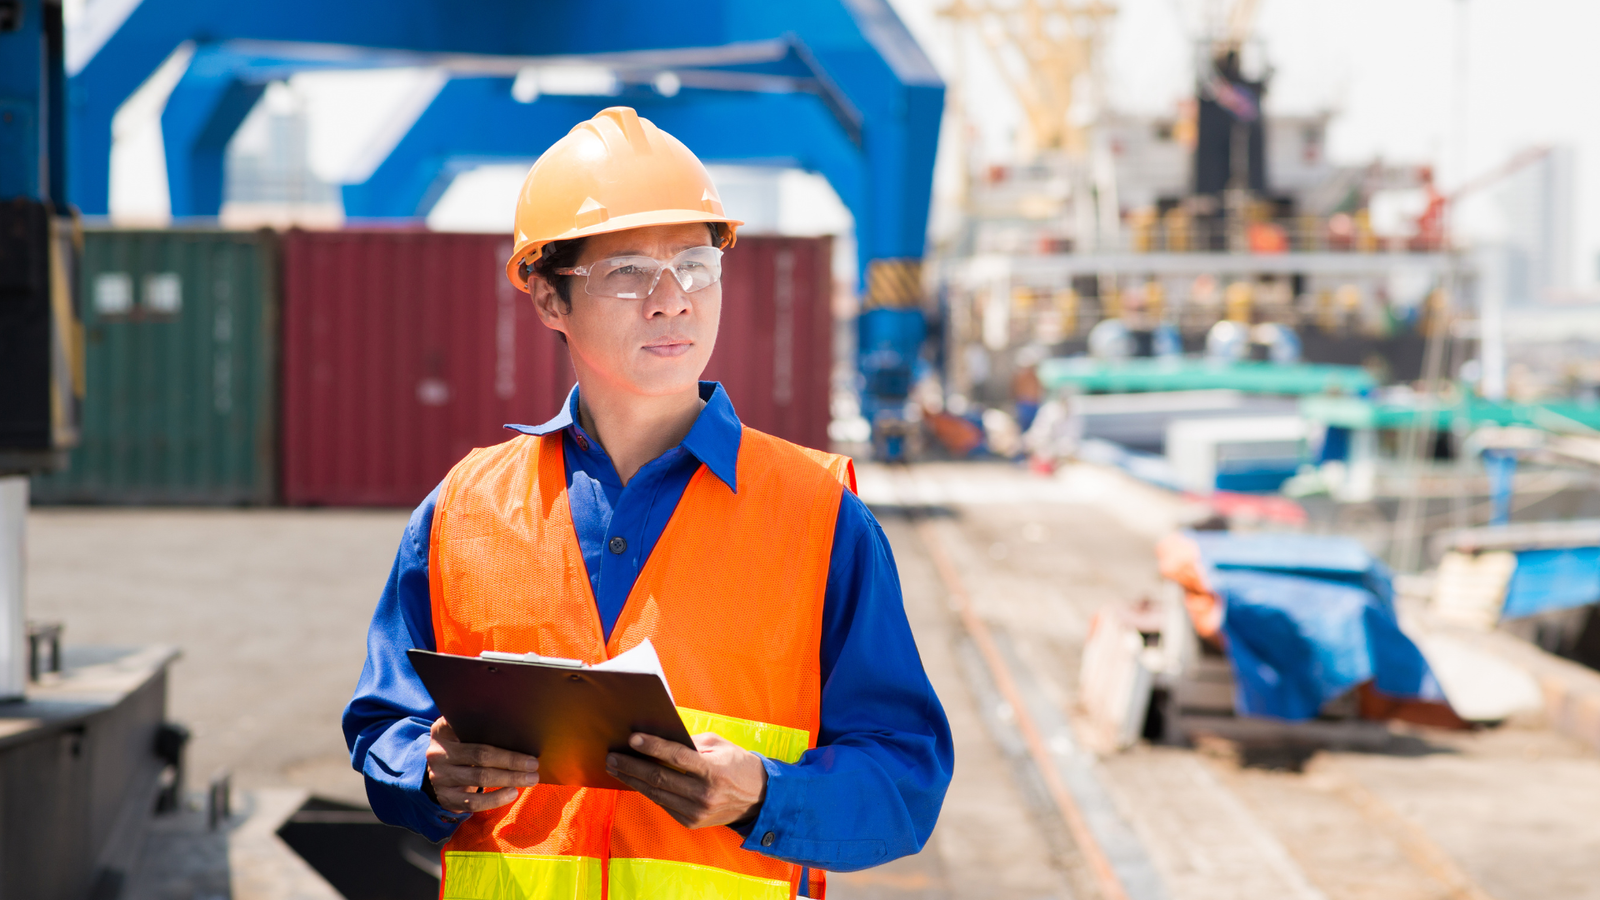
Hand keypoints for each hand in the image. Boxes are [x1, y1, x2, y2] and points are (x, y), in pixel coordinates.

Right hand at [424, 717, 540, 812]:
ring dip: (510, 778)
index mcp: (443, 730)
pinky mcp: (446, 797)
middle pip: (480, 755)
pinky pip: (473, 802)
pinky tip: (513, 793)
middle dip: (511, 760)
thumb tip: (520, 730)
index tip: (519, 729)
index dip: (494, 727)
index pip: (468, 725)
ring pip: (480, 777)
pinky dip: (496, 799)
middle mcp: (438, 753)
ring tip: (530, 778)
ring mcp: (440, 777)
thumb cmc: (462, 748)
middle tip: (533, 764)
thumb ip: (480, 728)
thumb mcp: (462, 733)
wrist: (440, 773)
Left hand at [606, 732, 766, 828]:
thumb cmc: (737, 764)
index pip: (676, 757)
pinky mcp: (691, 822)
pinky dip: (647, 791)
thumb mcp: (719, 745)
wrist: (758, 799)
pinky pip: (663, 803)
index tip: (632, 738)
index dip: (652, 747)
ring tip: (615, 767)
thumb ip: (690, 742)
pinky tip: (634, 781)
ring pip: (656, 793)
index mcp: (713, 770)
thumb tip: (658, 737)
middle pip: (659, 777)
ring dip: (632, 779)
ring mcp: (696, 811)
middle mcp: (703, 794)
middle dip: (631, 765)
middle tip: (612, 756)